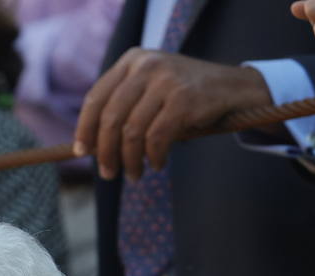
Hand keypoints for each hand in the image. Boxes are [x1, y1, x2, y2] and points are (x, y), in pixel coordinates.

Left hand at [74, 51, 271, 180]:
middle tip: (108, 173)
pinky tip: (157, 164)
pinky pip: (156, 138)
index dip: (85, 128)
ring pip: (132, 132)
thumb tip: (88, 147)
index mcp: (132, 60)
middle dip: (105, 152)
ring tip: (133, 175)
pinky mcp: (184, 99)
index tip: (82, 151)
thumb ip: (122, 108)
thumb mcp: (149, 90)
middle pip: (111, 118)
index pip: (96, 97)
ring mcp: (166, 80)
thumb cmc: (182, 96)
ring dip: (130, 161)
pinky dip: (153, 157)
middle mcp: (146, 65)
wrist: (232, 88)